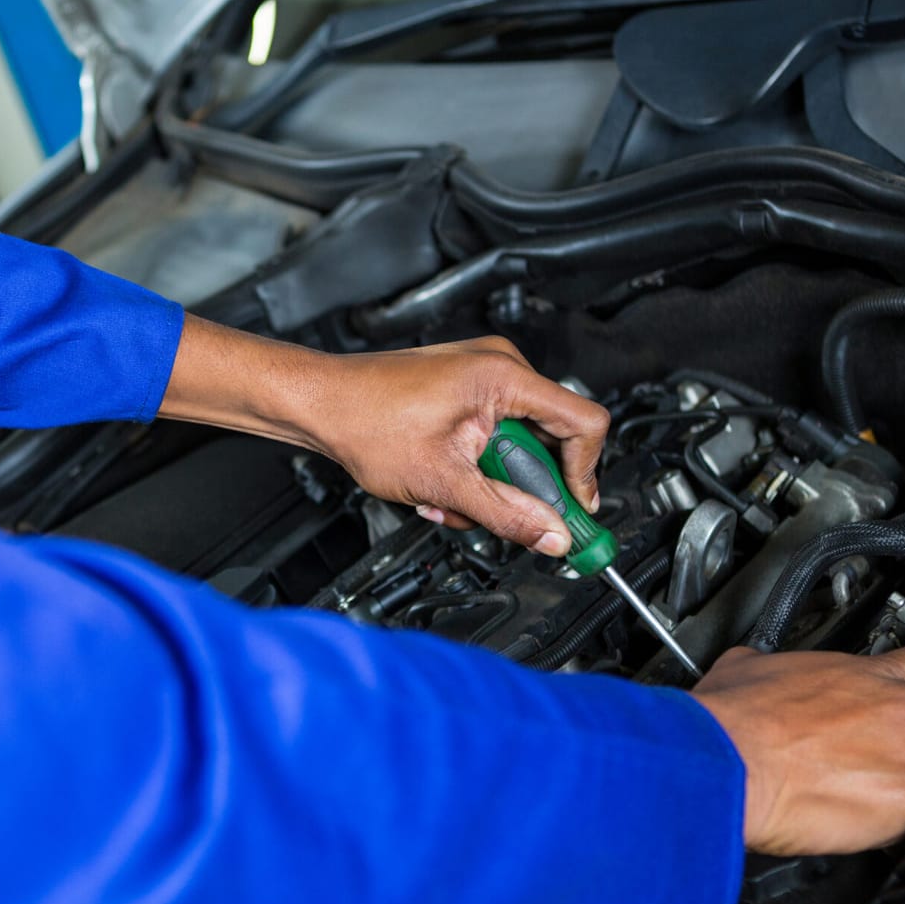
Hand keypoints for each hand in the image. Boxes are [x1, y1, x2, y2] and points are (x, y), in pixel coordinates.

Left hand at [301, 337, 608, 553]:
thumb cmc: (364, 421)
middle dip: (517, 489)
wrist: (320, 404)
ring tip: (446, 498)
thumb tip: (552, 536)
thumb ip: (506, 514)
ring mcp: (482, 376)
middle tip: (493, 515)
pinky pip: (493, 437)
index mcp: (504, 376)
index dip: (585, 473)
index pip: (584, 423)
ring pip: (516, 447)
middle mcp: (500, 367)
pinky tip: (440, 484)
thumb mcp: (443, 482)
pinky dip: (473, 470)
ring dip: (488, 486)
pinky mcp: (465, 390)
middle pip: (549, 441)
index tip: (573, 512)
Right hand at [693, 617, 904, 856]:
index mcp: (887, 673)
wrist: (726, 764)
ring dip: (886, 791)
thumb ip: (789, 668)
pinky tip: (832, 812)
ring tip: (830, 790)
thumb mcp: (760, 667)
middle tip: (854, 764)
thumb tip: (768, 671)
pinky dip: (875, 824)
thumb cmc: (737, 721)